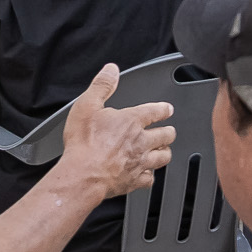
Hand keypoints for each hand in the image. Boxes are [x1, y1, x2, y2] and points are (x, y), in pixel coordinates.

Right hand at [56, 63, 173, 200]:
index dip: (164, 109)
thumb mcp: (87, 105)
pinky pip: (150, 179)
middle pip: (166, 135)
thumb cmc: (84, 143)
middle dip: (169, 132)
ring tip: (164, 150)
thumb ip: (102, 85)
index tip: (168, 109)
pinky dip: (150, 176)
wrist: (83, 174)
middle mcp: (141, 141)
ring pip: (163, 157)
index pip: (156, 111)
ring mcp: (140, 162)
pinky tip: (147, 174)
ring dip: (165, 152)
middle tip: (169, 131)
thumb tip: (111, 70)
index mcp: (131, 121)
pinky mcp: (134, 180)